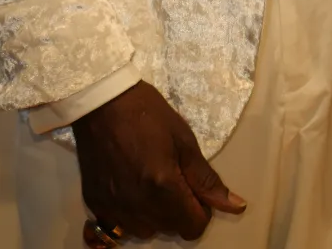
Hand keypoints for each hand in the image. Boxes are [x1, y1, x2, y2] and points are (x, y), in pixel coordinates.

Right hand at [73, 80, 246, 240]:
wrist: (101, 101)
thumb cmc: (147, 113)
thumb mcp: (183, 140)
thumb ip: (206, 179)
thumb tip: (235, 205)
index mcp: (164, 188)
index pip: (194, 227)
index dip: (200, 207)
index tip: (192, 184)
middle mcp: (139, 207)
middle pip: (172, 229)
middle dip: (179, 209)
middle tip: (170, 174)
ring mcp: (114, 209)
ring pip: (147, 230)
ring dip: (155, 213)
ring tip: (148, 178)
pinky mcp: (96, 205)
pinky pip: (121, 225)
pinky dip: (131, 212)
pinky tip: (129, 184)